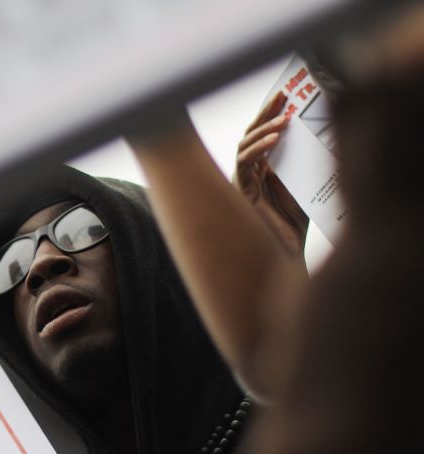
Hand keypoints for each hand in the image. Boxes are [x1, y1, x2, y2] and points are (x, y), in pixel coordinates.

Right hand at [234, 91, 309, 258]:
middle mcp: (250, 172)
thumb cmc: (296, 222)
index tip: (287, 93)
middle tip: (283, 95)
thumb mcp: (307, 182)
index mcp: (264, 167)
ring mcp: (243, 180)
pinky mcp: (240, 191)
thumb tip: (322, 131)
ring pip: (245, 145)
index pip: (264, 133)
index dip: (272, 112)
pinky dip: (258, 149)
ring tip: (284, 119)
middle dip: (266, 112)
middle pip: (252, 133)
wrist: (288, 252)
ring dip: (263, 129)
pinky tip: (276, 140)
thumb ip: (307, 160)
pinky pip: (244, 163)